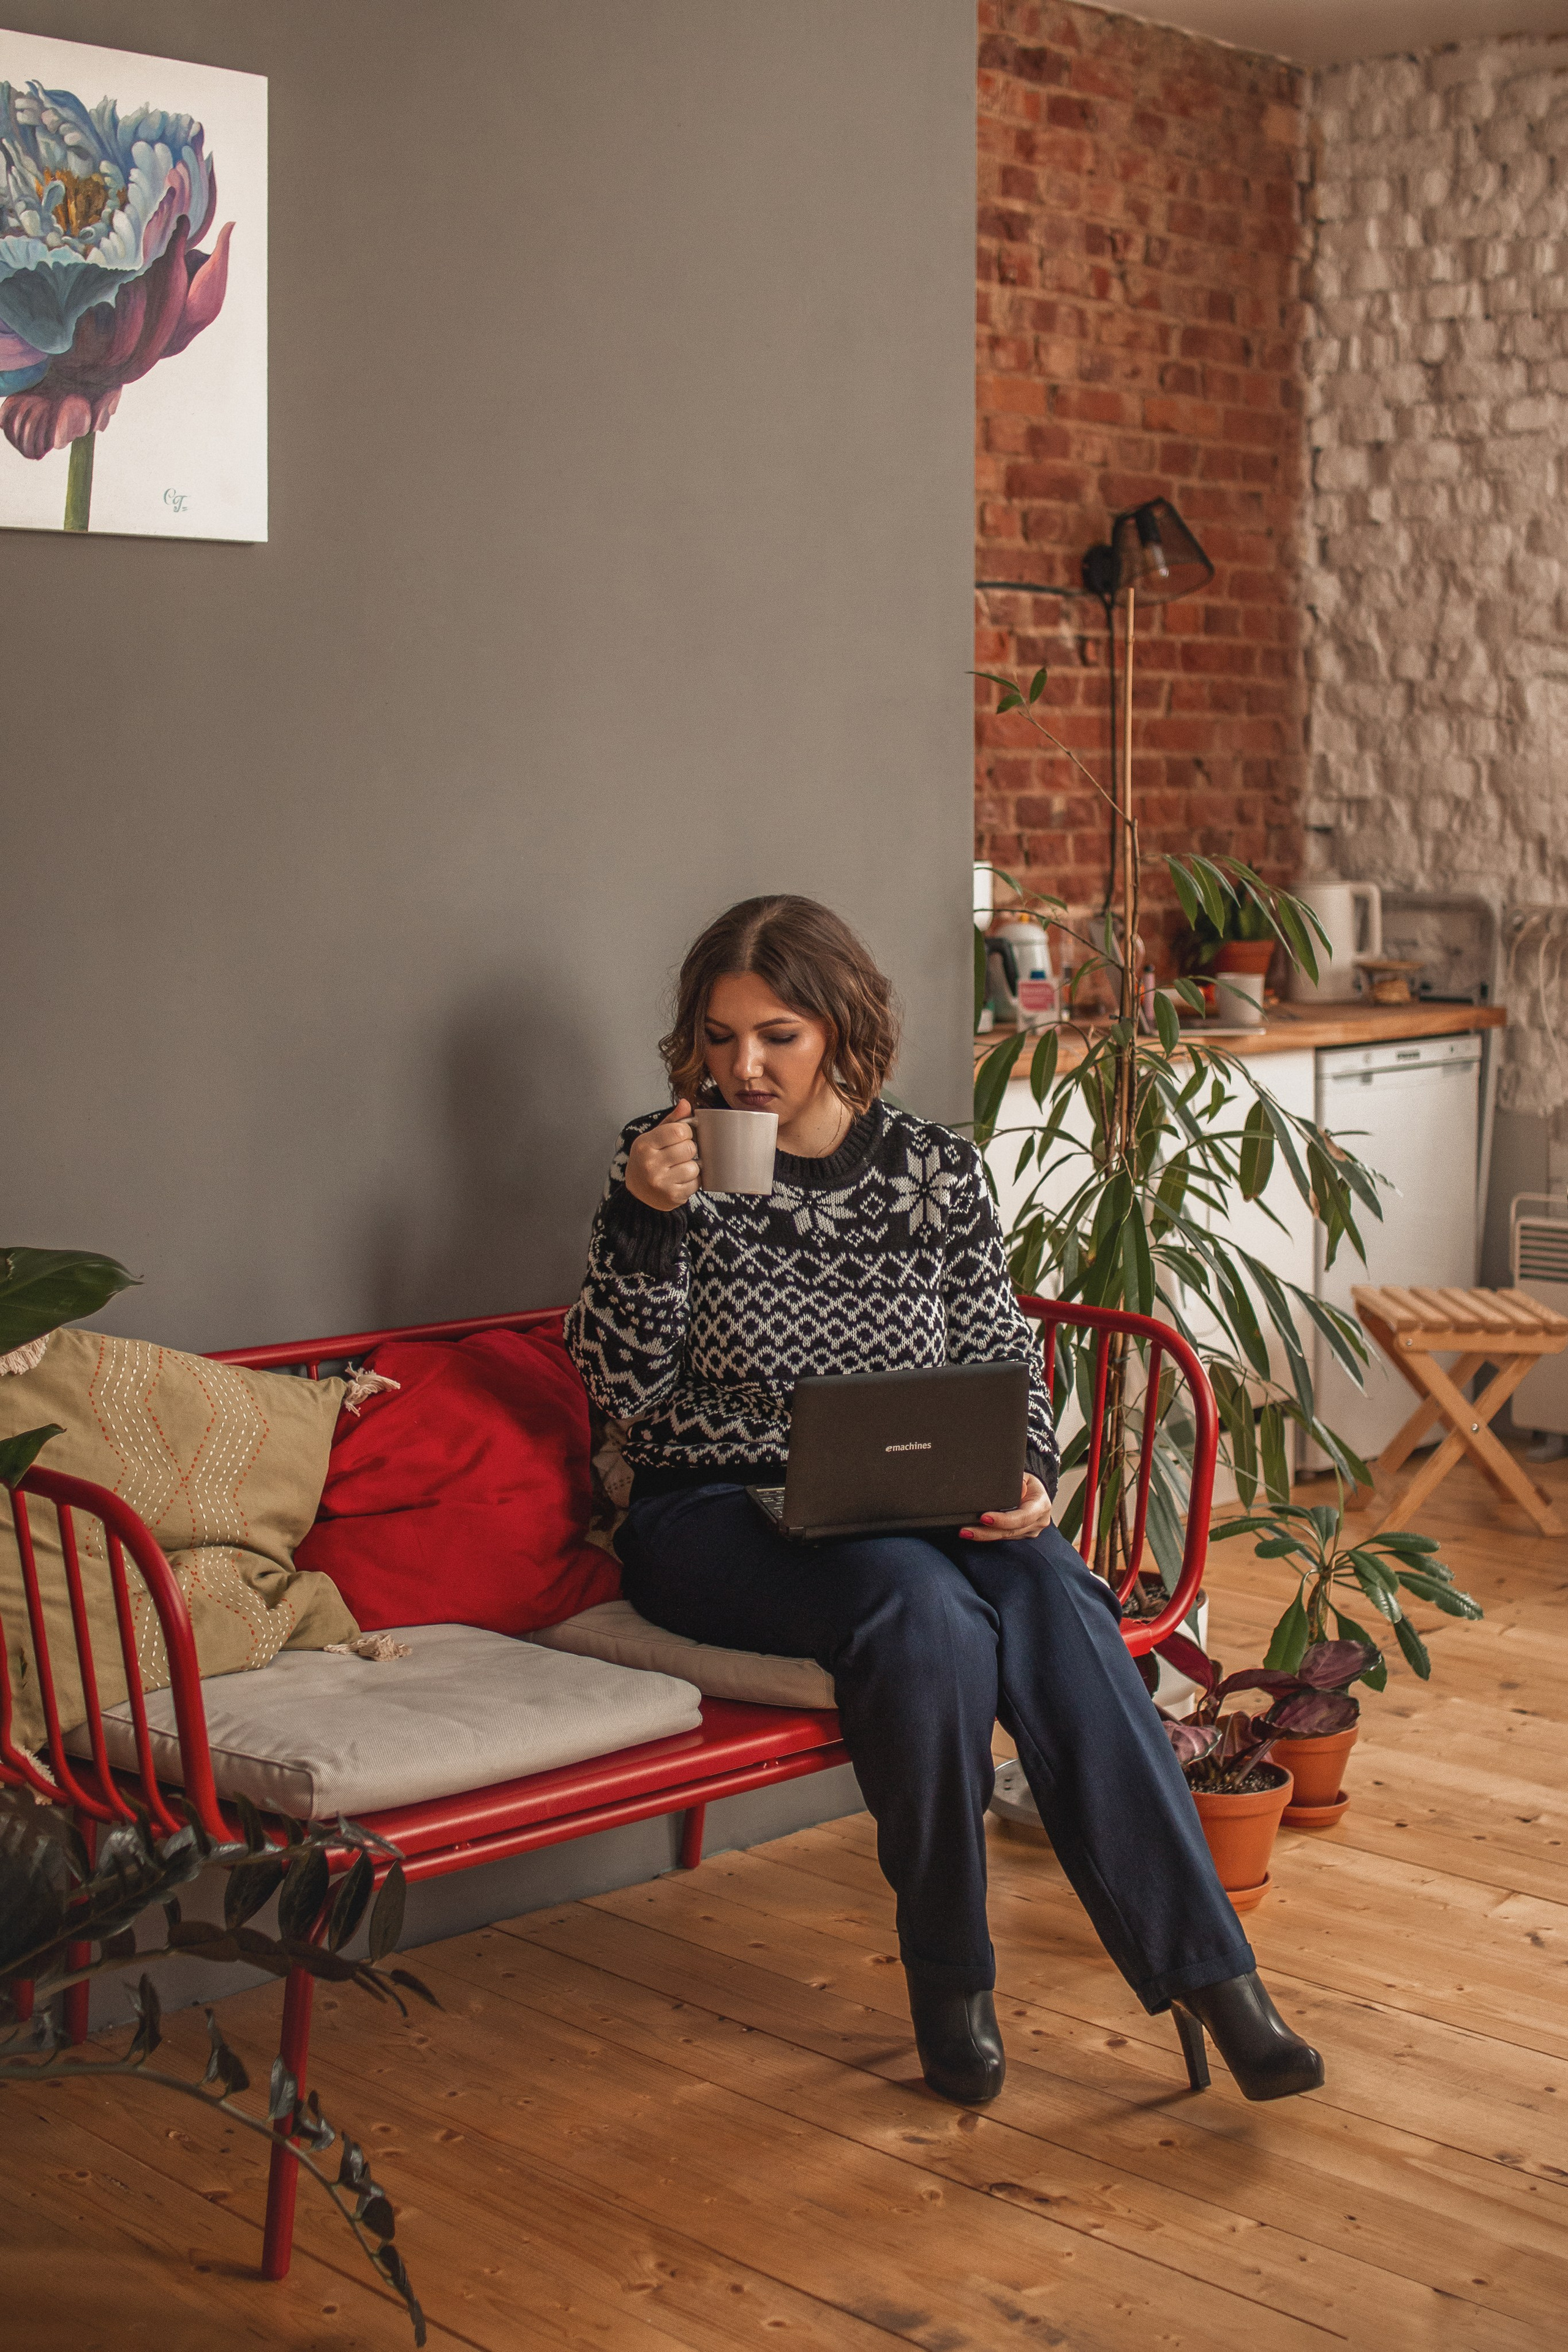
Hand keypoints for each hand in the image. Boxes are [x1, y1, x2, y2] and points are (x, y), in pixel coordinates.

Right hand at [624, 1099, 700, 1213]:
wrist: (638, 1193)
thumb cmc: (648, 1160)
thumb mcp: (654, 1138)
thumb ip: (672, 1121)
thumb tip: (686, 1103)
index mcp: (645, 1145)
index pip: (679, 1131)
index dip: (686, 1132)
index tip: (681, 1137)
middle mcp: (650, 1164)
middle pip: (689, 1148)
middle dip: (689, 1149)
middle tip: (680, 1154)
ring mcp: (661, 1182)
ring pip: (694, 1167)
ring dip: (692, 1167)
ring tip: (679, 1168)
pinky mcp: (672, 1196)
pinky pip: (696, 1183)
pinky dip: (692, 1181)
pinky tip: (680, 1180)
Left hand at [961, 1473, 1051, 1543]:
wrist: (1038, 1494)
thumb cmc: (1029, 1483)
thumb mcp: (1025, 1477)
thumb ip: (1017, 1481)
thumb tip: (1013, 1488)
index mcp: (1041, 1506)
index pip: (1022, 1517)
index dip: (1003, 1520)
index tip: (984, 1517)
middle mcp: (1038, 1522)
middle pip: (1010, 1531)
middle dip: (986, 1532)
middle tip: (966, 1530)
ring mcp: (1031, 1531)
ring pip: (1005, 1537)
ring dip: (984, 1536)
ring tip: (965, 1532)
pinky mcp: (1022, 1536)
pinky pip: (1004, 1537)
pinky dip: (989, 1535)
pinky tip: (974, 1533)